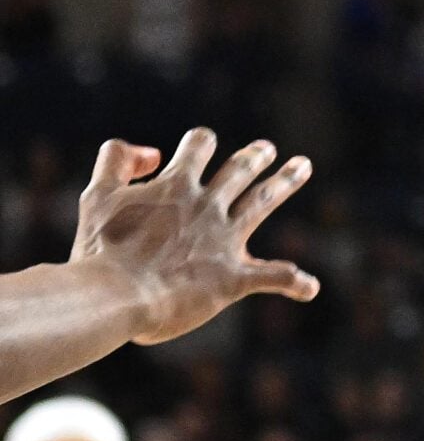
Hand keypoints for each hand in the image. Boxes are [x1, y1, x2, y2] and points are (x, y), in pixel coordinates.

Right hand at [70, 132, 318, 344]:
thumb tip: (152, 153)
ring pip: (263, 201)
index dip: (200, 142)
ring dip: (285, 182)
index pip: (199, 145)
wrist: (113, 298)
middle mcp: (207, 207)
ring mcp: (224, 240)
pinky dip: (294, 282)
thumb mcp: (97, 196)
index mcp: (176, 187)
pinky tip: (311, 288)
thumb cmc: (100, 251)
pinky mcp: (233, 277)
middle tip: (266, 149)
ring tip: (302, 166)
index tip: (195, 148)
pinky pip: (272, 277)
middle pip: (240, 168)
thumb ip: (116, 161)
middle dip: (255, 156)